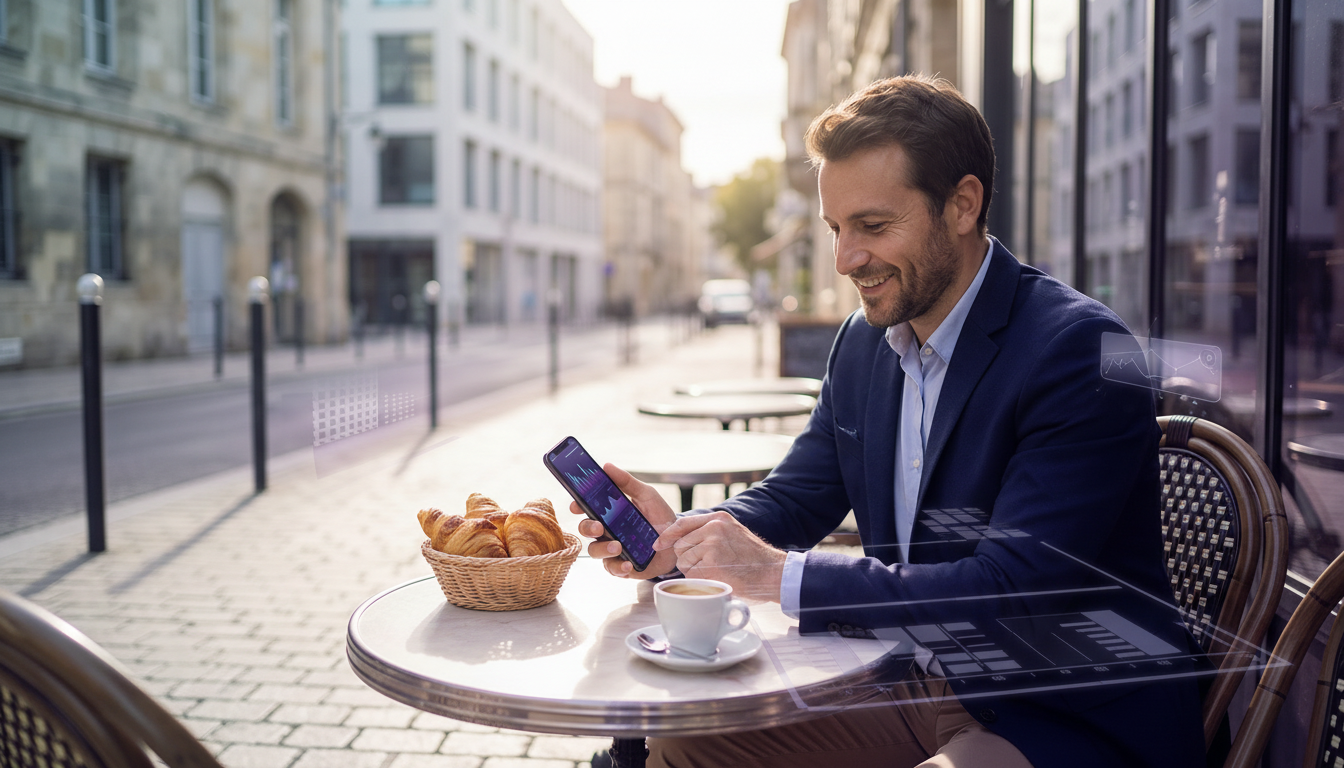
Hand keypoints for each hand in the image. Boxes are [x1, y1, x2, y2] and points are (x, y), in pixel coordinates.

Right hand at [570, 462, 678, 579]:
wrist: (678, 541)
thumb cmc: (660, 516)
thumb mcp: (646, 495)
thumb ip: (628, 482)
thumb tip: (607, 466)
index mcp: (609, 512)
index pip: (586, 508)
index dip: (577, 506)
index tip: (576, 505)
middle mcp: (607, 531)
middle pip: (586, 529)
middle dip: (588, 528)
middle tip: (599, 527)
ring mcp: (613, 549)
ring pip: (594, 551)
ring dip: (603, 549)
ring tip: (618, 546)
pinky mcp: (622, 566)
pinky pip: (612, 569)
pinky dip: (618, 567)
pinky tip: (628, 564)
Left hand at [654, 512, 786, 601]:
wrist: (772, 571)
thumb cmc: (753, 557)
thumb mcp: (733, 532)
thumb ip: (710, 531)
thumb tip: (681, 538)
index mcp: (718, 518)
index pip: (682, 523)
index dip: (667, 535)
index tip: (659, 544)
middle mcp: (714, 528)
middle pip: (680, 545)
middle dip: (686, 558)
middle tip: (706, 565)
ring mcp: (712, 546)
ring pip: (684, 561)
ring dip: (693, 571)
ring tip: (714, 571)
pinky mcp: (712, 564)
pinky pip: (691, 575)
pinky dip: (700, 581)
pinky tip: (716, 578)